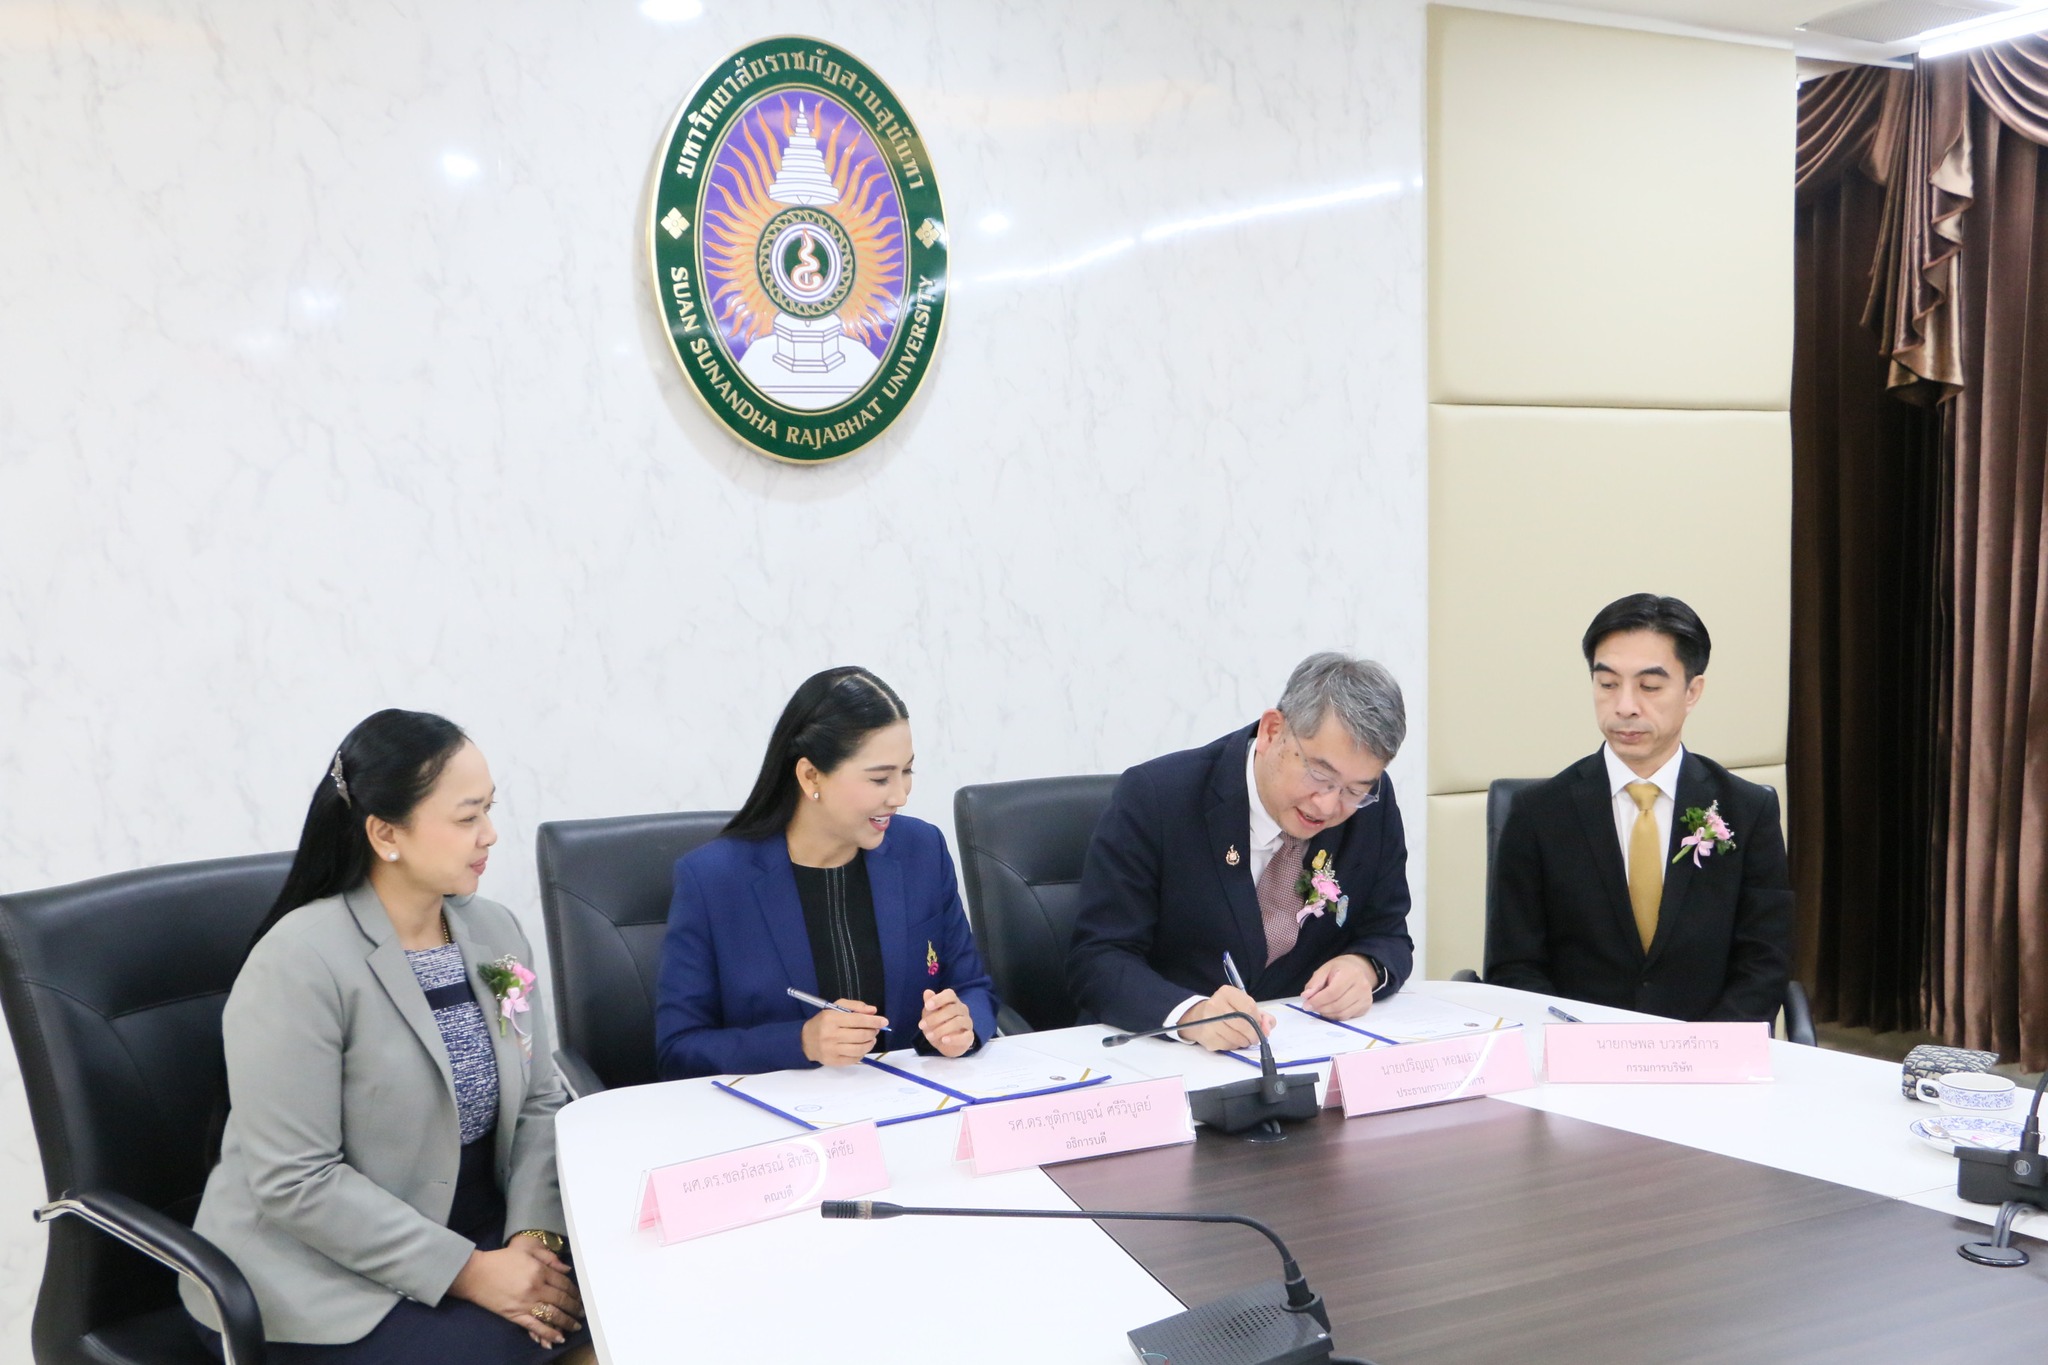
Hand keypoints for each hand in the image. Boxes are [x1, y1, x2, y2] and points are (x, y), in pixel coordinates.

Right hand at [448, 1241, 582, 1347]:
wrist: (475, 1274)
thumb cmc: (501, 1259)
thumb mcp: (526, 1250)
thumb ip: (549, 1258)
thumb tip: (567, 1269)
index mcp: (539, 1270)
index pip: (564, 1283)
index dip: (575, 1291)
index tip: (580, 1297)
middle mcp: (535, 1288)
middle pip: (561, 1300)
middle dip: (575, 1308)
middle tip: (582, 1313)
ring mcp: (525, 1303)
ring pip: (552, 1315)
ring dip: (567, 1322)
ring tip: (575, 1327)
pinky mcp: (515, 1315)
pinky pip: (535, 1326)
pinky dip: (548, 1333)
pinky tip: (558, 1338)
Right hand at [800, 1000, 887, 1065]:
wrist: (805, 1040)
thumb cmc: (823, 1022)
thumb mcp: (835, 1008)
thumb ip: (855, 1006)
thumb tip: (873, 1011)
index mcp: (831, 1019)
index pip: (857, 1020)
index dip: (873, 1021)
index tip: (884, 1021)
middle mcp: (831, 1035)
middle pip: (861, 1035)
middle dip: (873, 1032)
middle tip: (876, 1029)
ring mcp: (832, 1050)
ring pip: (860, 1049)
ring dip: (870, 1043)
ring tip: (871, 1038)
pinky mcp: (833, 1061)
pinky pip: (854, 1059)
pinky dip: (862, 1053)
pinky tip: (862, 1047)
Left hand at [919, 988, 974, 1055]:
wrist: (944, 1042)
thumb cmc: (937, 1024)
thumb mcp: (929, 1014)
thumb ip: (929, 1004)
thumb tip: (927, 992)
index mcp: (953, 1001)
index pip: (949, 995)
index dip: (938, 999)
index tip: (927, 1006)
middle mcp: (962, 1009)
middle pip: (952, 1009)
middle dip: (935, 1018)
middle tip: (922, 1025)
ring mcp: (967, 1022)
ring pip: (957, 1022)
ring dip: (941, 1029)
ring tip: (929, 1036)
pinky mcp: (969, 1036)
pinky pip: (965, 1036)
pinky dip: (954, 1038)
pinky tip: (944, 1040)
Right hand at [1178, 986, 1275, 1050]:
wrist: (1200, 1018)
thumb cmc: (1228, 1011)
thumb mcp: (1245, 1007)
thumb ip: (1263, 1017)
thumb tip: (1267, 1030)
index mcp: (1227, 992)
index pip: (1249, 1007)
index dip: (1258, 1020)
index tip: (1259, 1025)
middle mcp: (1215, 1004)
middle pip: (1243, 1024)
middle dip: (1253, 1035)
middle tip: (1254, 1038)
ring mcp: (1209, 1020)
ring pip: (1236, 1037)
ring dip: (1244, 1042)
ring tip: (1243, 1039)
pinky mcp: (1206, 1035)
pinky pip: (1227, 1045)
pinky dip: (1233, 1046)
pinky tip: (1231, 1040)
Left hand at [1301, 954, 1378, 1019]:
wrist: (1358, 969)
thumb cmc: (1339, 969)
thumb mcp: (1324, 970)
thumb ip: (1314, 983)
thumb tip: (1305, 997)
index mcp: (1351, 973)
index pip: (1333, 992)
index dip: (1318, 1000)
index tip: (1306, 1004)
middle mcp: (1362, 986)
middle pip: (1338, 1005)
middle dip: (1321, 1008)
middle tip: (1310, 1007)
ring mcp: (1366, 998)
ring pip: (1342, 1013)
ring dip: (1327, 1014)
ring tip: (1319, 1008)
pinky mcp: (1366, 1007)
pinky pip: (1347, 1017)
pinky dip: (1335, 1016)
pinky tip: (1329, 1010)